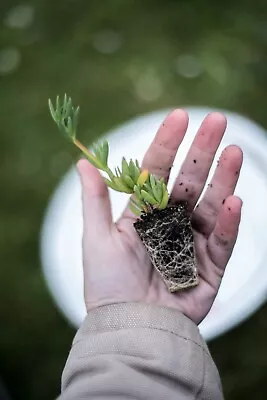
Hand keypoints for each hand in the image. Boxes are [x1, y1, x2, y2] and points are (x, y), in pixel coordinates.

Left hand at [77, 110, 242, 323]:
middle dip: (202, 152)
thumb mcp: (96, 239)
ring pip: (211, 205)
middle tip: (217, 120)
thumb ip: (95, 201)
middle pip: (189, 182)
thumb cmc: (108, 287)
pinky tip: (233, 202)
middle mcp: (170, 224)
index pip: (157, 172)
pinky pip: (222, 242)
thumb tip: (83, 161)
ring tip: (234, 151)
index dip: (167, 144)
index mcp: (144, 214)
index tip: (179, 116)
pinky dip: (228, 224)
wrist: (129, 328)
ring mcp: (192, 244)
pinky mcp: (210, 268)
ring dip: (224, 179)